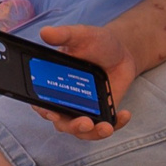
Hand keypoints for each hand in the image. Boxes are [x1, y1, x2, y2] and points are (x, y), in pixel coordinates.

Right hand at [31, 23, 139, 139]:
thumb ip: (65, 34)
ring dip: (92, 133)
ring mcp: (83, 110)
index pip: (41, 102)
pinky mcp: (101, 115)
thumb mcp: (82, 35)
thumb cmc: (96, 43)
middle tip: (85, 123)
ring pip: (82, 130)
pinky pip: (104, 127)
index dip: (44, 110)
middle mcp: (64, 101)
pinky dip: (115, 125)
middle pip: (62, 122)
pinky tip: (124, 114)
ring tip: (106, 128)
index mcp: (52, 84)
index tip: (52, 112)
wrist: (121, 52)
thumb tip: (45, 32)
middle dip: (72, 126)